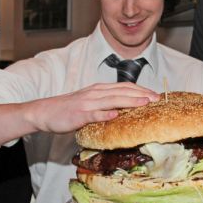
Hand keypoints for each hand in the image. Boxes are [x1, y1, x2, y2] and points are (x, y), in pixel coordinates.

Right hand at [30, 82, 158, 133]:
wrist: (44, 112)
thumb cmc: (68, 109)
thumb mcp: (90, 103)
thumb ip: (106, 103)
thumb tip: (124, 110)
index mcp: (99, 90)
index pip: (125, 87)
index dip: (141, 90)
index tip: (155, 95)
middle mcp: (95, 93)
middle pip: (123, 91)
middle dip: (142, 94)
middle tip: (157, 99)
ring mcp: (87, 103)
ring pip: (112, 100)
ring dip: (130, 101)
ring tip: (144, 103)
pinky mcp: (79, 114)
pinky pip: (94, 114)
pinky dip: (106, 114)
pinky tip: (116, 116)